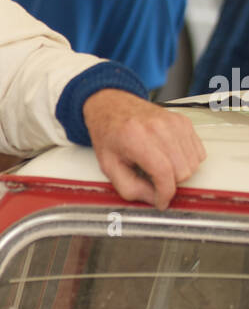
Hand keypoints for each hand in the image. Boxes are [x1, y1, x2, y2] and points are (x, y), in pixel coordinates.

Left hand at [83, 90, 204, 209]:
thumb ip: (129, 188)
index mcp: (137, 138)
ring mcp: (174, 123)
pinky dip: (187, 161)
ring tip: (160, 167)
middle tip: (153, 180)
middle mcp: (159, 128)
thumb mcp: (109, 167)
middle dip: (170, 183)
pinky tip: (170, 158)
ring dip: (179, 173)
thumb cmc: (110, 133)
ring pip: (193, 163)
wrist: (113, 106)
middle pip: (182, 171)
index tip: (161, 201)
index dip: (165, 193)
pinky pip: (199, 152)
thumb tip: (153, 199)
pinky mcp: (184, 122)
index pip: (163, 173)